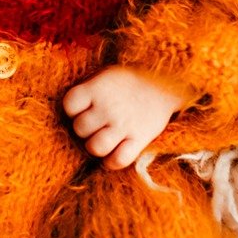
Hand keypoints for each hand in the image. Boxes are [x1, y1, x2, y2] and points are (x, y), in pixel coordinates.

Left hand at [62, 66, 192, 168]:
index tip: (82, 108)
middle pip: (80, 128)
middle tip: (95, 125)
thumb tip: (71, 111)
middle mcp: (108, 106)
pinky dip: (111, 162)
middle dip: (84, 129)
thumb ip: (89, 90)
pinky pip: (119, 160)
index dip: (72, 110)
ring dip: (95, 147)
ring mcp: (124, 124)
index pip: (69, 104)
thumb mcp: (107, 75)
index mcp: (98, 88)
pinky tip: (112, 155)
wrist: (168, 82)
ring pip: (95, 147)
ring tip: (101, 140)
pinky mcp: (140, 138)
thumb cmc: (130, 82)